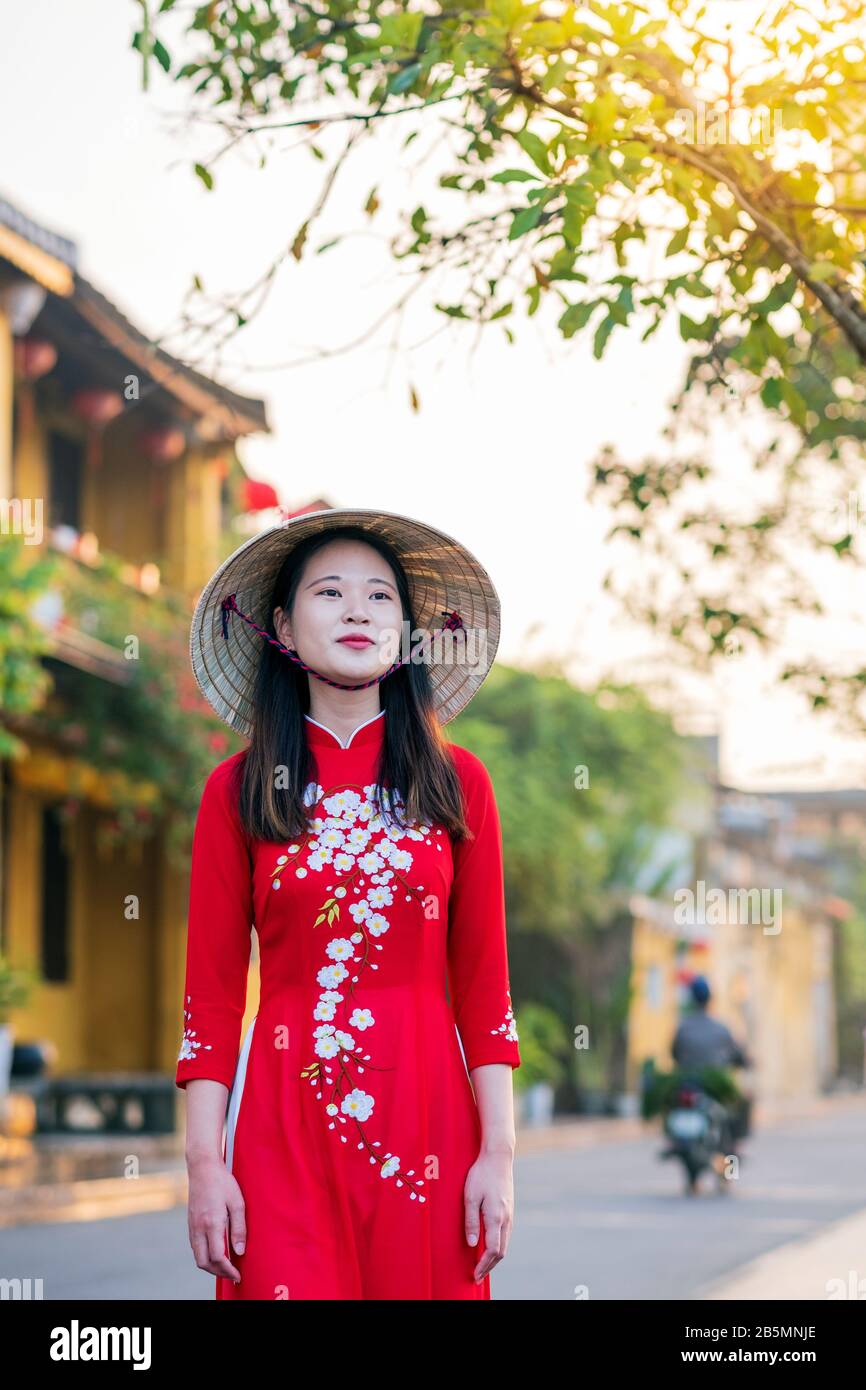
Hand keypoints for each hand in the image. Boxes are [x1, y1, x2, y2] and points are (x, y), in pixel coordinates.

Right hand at [187, 1154, 245, 1283]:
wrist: (202, 1168)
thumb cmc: (223, 1183)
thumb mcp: (237, 1202)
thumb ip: (239, 1228)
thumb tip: (240, 1252)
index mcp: (212, 1223)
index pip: (217, 1257)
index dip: (228, 1270)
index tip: (238, 1276)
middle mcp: (199, 1228)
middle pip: (204, 1262)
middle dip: (218, 1272)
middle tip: (232, 1274)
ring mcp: (192, 1226)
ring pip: (197, 1256)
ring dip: (210, 1266)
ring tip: (226, 1266)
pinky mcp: (190, 1224)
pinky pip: (195, 1247)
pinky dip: (204, 1256)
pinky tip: (216, 1252)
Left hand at [463, 1150, 513, 1283]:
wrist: (498, 1157)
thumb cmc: (481, 1175)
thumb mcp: (470, 1197)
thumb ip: (471, 1221)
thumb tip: (472, 1244)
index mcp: (496, 1217)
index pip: (492, 1250)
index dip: (484, 1265)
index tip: (475, 1274)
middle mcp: (506, 1219)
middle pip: (501, 1252)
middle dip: (489, 1266)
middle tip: (477, 1276)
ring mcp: (509, 1214)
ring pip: (505, 1244)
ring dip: (494, 1258)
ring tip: (482, 1265)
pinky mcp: (509, 1209)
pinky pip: (506, 1234)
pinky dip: (498, 1246)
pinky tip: (490, 1246)